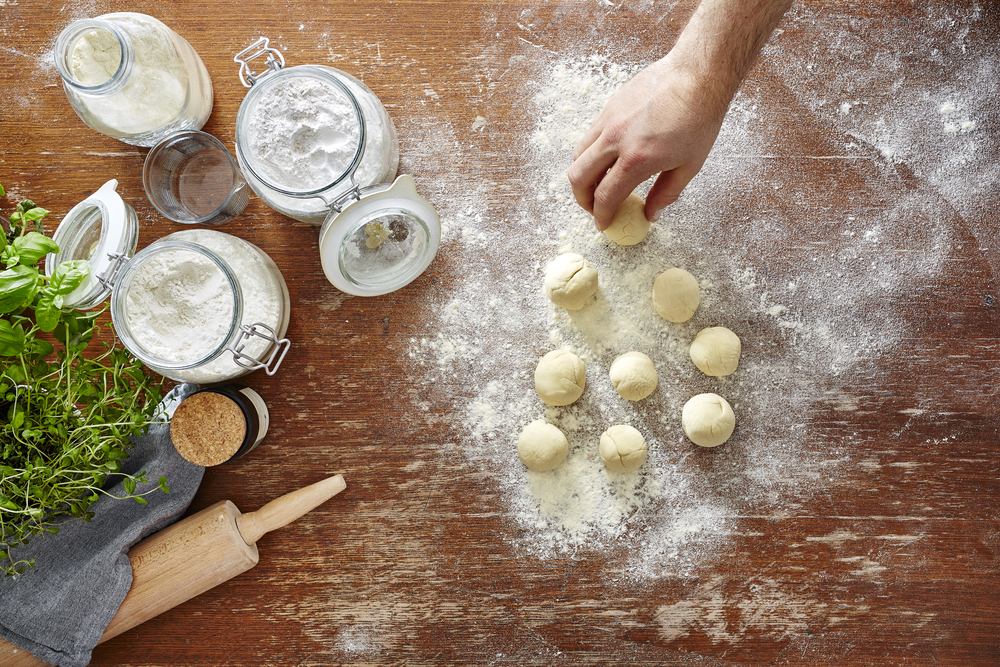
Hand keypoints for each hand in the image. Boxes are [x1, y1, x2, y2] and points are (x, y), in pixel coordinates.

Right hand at [567, 56, 726, 230]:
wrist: (697, 75)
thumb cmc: (699, 118)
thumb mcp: (689, 165)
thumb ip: (666, 194)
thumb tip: (651, 215)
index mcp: (637, 159)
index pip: (605, 196)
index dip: (601, 216)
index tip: (603, 224)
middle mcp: (616, 140)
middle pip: (579, 178)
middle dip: (583, 200)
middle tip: (594, 208)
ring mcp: (609, 121)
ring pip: (579, 156)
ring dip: (582, 176)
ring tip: (596, 184)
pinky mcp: (609, 107)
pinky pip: (588, 137)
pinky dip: (590, 154)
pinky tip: (606, 159)